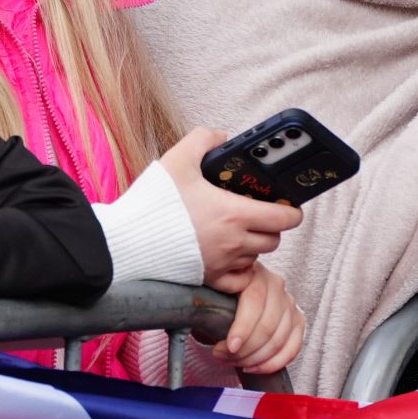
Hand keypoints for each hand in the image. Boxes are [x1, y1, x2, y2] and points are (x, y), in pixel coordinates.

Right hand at [160, 128, 303, 282]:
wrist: (125, 243)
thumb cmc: (153, 204)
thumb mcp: (178, 160)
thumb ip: (203, 140)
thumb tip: (221, 136)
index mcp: (234, 213)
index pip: (285, 219)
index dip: (291, 212)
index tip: (286, 206)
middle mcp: (234, 243)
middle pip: (273, 240)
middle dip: (270, 227)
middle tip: (257, 216)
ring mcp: (222, 264)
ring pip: (256, 258)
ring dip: (253, 247)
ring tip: (236, 233)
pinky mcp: (208, 280)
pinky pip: (239, 281)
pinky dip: (240, 271)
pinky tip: (229, 258)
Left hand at [209, 262, 305, 374]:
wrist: (232, 297)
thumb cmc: (219, 297)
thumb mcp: (212, 294)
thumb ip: (209, 302)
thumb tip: (200, 320)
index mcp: (255, 275)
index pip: (255, 301)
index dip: (243, 328)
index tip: (229, 347)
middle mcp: (277, 287)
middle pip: (268, 325)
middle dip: (245, 349)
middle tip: (222, 356)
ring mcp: (289, 304)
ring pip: (279, 340)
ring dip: (255, 359)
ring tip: (234, 362)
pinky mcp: (297, 321)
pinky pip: (292, 348)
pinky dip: (274, 363)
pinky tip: (255, 368)